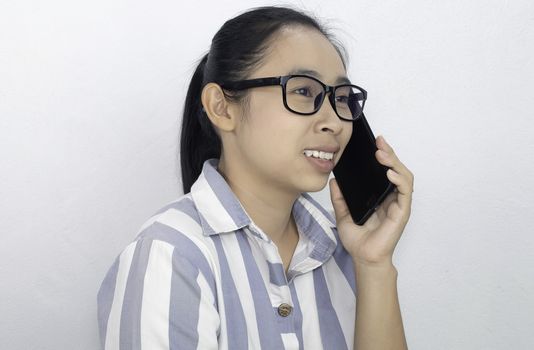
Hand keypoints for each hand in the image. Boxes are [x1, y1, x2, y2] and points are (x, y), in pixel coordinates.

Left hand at [329, 135, 413, 266]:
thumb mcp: (342, 214)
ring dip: (395, 163)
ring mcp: (398, 204)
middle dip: (389, 153)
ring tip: (382, 154)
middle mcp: (391, 198)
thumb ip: (339, 197)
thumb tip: (334, 181)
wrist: (363, 258)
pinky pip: (405, 192)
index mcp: (380, 196)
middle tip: (379, 142)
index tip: (374, 143)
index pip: (385, 170)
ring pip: (404, 176)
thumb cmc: (358, 240)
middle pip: (396, 169)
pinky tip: (390, 173)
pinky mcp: (401, 212)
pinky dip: (399, 180)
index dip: (383, 155)